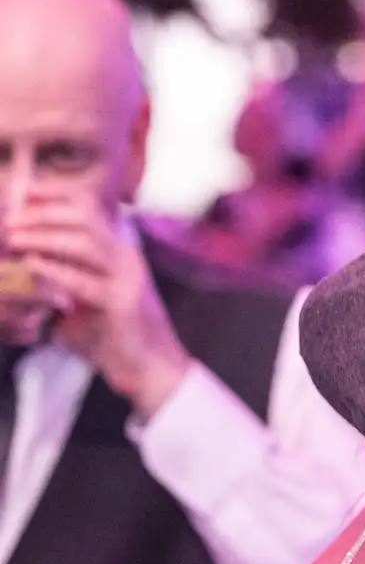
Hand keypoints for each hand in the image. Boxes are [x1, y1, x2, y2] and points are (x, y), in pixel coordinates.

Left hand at [6, 189, 188, 415]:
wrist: (151, 369)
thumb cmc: (113, 336)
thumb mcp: (83, 298)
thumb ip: (60, 277)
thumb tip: (21, 263)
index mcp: (117, 252)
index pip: (88, 207)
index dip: (54, 194)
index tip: (21, 195)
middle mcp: (125, 258)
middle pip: (85, 217)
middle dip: (42, 213)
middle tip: (10, 219)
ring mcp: (127, 279)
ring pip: (86, 242)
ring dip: (44, 237)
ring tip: (13, 239)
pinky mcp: (123, 304)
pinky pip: (85, 282)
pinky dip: (55, 271)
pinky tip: (32, 266)